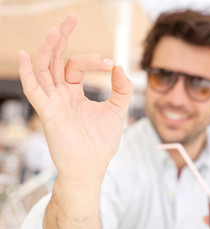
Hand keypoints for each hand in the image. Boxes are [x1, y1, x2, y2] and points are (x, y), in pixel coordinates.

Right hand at [18, 13, 132, 183]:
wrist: (91, 167)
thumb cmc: (101, 143)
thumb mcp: (116, 111)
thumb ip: (121, 90)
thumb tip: (120, 66)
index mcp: (74, 94)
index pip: (76, 66)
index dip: (92, 59)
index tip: (111, 63)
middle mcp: (60, 95)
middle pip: (55, 60)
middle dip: (62, 39)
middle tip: (70, 18)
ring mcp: (52, 103)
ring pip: (44, 70)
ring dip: (48, 50)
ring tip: (56, 30)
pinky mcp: (48, 114)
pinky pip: (33, 91)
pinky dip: (28, 73)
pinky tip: (26, 55)